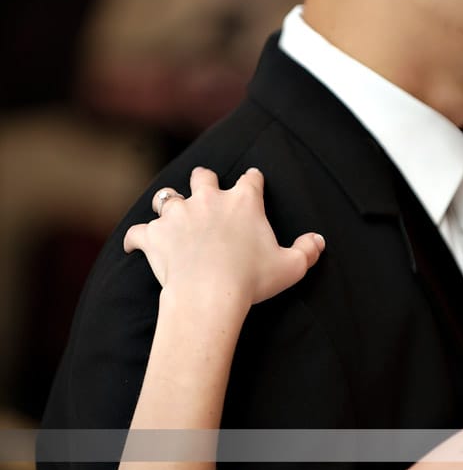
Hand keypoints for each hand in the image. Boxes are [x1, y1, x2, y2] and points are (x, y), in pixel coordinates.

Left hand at [123, 167, 324, 305]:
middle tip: (207, 192)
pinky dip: (137, 238)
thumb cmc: (252, 279)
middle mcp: (208, 199)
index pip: (250, 179)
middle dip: (205, 180)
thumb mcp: (291, 267)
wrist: (209, 294)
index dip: (252, 181)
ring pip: (167, 197)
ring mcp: (178, 215)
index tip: (253, 183)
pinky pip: (138, 232)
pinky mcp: (154, 236)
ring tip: (172, 215)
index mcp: (243, 202)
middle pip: (203, 175)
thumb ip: (308, 251)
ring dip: (170, 205)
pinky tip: (136, 243)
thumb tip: (319, 241)